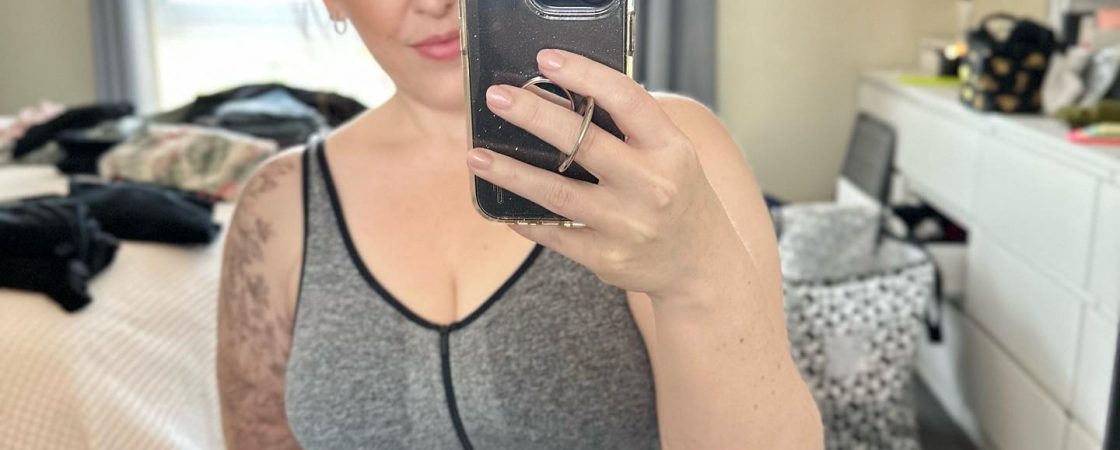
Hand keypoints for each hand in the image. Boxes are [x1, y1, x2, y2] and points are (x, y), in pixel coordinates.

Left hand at [466, 49, 744, 298]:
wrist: (701, 265)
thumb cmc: (677, 196)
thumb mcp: (670, 154)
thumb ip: (629, 129)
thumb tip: (561, 97)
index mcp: (670, 149)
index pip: (626, 100)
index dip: (585, 75)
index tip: (546, 60)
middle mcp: (651, 186)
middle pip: (583, 143)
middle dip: (534, 115)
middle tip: (497, 98)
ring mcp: (627, 225)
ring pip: (557, 193)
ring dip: (511, 172)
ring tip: (476, 155)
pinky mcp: (605, 257)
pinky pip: (553, 233)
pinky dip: (522, 216)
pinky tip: (499, 202)